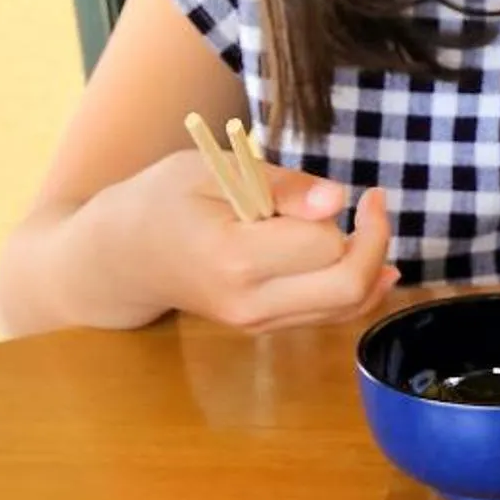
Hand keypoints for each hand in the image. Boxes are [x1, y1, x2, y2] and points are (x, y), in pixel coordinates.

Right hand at [109, 149, 397, 332]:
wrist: (122, 258)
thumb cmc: (163, 199)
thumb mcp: (212, 170)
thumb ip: (278, 186)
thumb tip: (337, 200)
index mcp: (232, 257)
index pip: (323, 245)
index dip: (350, 215)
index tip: (360, 189)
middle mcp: (249, 301)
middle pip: (347, 288)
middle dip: (376, 246)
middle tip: (377, 205)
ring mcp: (257, 322)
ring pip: (346, 309)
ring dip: (372, 267)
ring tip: (373, 224)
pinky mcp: (264, 329)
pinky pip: (329, 317)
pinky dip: (358, 290)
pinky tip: (373, 264)